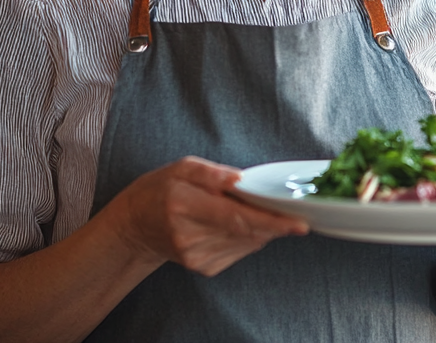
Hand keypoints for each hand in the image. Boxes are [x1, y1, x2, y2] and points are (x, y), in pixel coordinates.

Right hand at [104, 156, 308, 276]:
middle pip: (247, 232)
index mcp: (183, 205)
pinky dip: (248, 235)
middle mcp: (189, 236)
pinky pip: (240, 249)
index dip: (271, 222)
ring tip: (249, 208)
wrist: (136, 225)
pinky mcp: (204, 267)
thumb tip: (239, 180)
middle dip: (273, 220)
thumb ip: (211, 174)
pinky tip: (235, 223)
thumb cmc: (161, 190)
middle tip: (290, 208)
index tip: (299, 224)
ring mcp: (196, 256)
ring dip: (260, 226)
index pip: (236, 218)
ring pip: (248, 242)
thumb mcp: (181, 168)